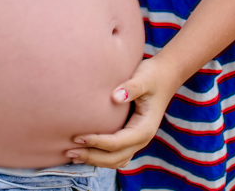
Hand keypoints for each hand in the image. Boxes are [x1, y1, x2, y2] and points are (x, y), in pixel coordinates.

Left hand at [66, 57, 181, 168]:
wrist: (165, 75)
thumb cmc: (153, 75)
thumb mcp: (144, 78)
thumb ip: (131, 87)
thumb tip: (115, 97)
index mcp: (145, 128)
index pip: (117, 143)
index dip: (96, 142)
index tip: (77, 137)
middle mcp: (142, 139)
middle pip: (114, 157)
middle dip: (91, 156)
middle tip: (69, 152)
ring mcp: (137, 140)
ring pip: (115, 160)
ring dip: (94, 160)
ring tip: (72, 155)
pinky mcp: (131, 136)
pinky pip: (116, 154)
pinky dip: (100, 156)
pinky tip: (85, 151)